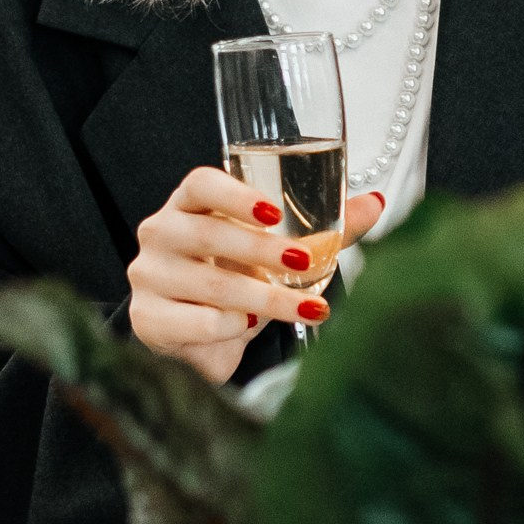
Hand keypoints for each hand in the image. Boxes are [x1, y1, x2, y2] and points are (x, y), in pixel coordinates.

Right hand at [127, 170, 384, 383]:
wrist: (197, 338)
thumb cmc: (234, 281)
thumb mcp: (276, 253)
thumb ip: (324, 228)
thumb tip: (375, 202)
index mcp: (188, 206)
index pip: (200, 184)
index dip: (235, 194)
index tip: (274, 212)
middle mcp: (161, 234)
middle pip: (209, 233)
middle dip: (263, 252)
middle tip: (305, 263)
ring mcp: (149, 277)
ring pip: (211, 285)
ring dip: (265, 299)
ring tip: (307, 308)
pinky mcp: (148, 319)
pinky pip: (199, 322)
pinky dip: (232, 327)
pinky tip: (248, 328)